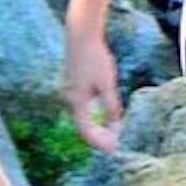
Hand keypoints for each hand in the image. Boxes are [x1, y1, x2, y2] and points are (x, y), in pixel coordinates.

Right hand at [63, 20, 122, 153]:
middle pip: (83, 126)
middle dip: (99, 136)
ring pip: (83, 116)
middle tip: (115, 144)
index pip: (86, 131)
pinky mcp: (73, 85)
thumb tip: (116, 126)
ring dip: (97, 126)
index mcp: (77, 101)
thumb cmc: (94, 58)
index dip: (99, 142)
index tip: (113, 149)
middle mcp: (70, 99)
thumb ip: (111, 106)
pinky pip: (82, 107)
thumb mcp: (107, 84)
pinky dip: (93, 115)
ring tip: (112, 133)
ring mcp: (69, 92)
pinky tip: (105, 114)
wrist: (81, 35)